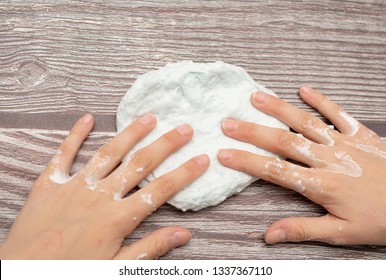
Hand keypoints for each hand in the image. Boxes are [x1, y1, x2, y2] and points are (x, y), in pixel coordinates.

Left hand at [0, 113, 208, 258]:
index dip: (185, 173)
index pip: (161, 190)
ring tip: (149, 117)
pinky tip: (87, 118)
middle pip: (140, 164)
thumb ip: (150, 248)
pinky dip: (75, 135)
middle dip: (166, 145)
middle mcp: (100, 195)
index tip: (202, 159)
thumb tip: (184, 234)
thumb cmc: (71, 272)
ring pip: (109, 153)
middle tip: (184, 128)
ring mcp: (74, 186)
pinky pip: (64, 154)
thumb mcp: (115, 268)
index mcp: (118, 218)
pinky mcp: (50, 184)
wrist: (21, 275)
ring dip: (131, 133)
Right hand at [218, 85, 385, 245]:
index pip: (274, 171)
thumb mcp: (341, 233)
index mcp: (321, 185)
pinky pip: (338, 113)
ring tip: (256, 97)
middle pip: (283, 142)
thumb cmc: (381, 220)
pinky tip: (303, 89)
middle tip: (228, 122)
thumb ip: (303, 229)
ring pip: (305, 122)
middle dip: (252, 131)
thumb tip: (269, 235)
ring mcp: (344, 143)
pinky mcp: (361, 134)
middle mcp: (328, 159)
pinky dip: (321, 100)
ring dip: (278, 109)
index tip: (223, 153)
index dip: (246, 161)